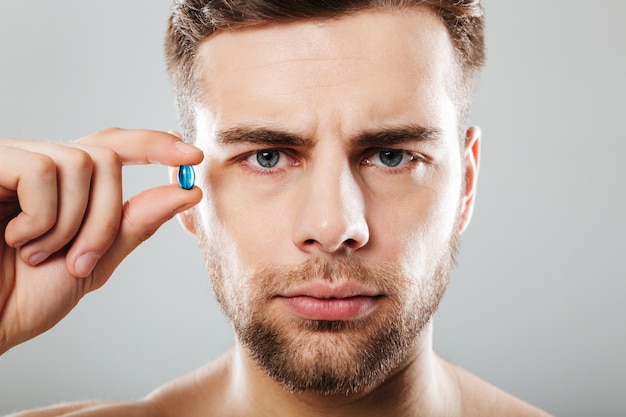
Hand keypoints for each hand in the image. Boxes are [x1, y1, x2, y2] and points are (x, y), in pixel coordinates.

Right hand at [0, 128, 202, 353]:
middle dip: (106, 216)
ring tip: (38, 255)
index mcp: (67, 186)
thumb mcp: (93, 261)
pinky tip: (17, 239)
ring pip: (82, 163)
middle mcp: (42, 165)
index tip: (193, 157)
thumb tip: (186, 193)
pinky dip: (42, 218)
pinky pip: (41, 171)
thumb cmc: (24, 295)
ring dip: (72, 224)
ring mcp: (14, 161)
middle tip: (81, 261)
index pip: (116, 147)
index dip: (155, 145)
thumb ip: (135, 224)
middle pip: (107, 155)